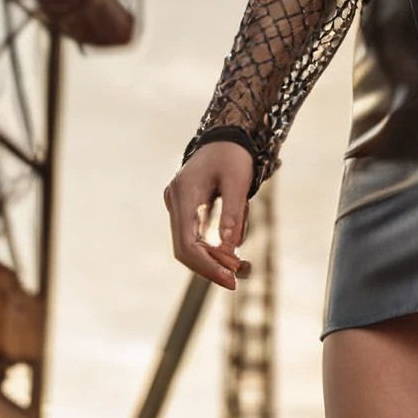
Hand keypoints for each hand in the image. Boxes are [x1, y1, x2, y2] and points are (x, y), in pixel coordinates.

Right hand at [164, 141, 255, 289]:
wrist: (226, 137)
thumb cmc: (234, 156)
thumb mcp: (238, 181)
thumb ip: (233, 213)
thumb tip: (232, 247)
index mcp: (184, 194)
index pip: (187, 243)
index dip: (207, 266)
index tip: (231, 280)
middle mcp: (174, 201)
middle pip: (184, 249)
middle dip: (211, 267)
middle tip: (239, 278)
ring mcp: (177, 205)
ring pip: (189, 245)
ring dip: (214, 260)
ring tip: (243, 267)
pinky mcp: (185, 209)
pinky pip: (194, 236)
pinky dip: (212, 249)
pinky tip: (233, 256)